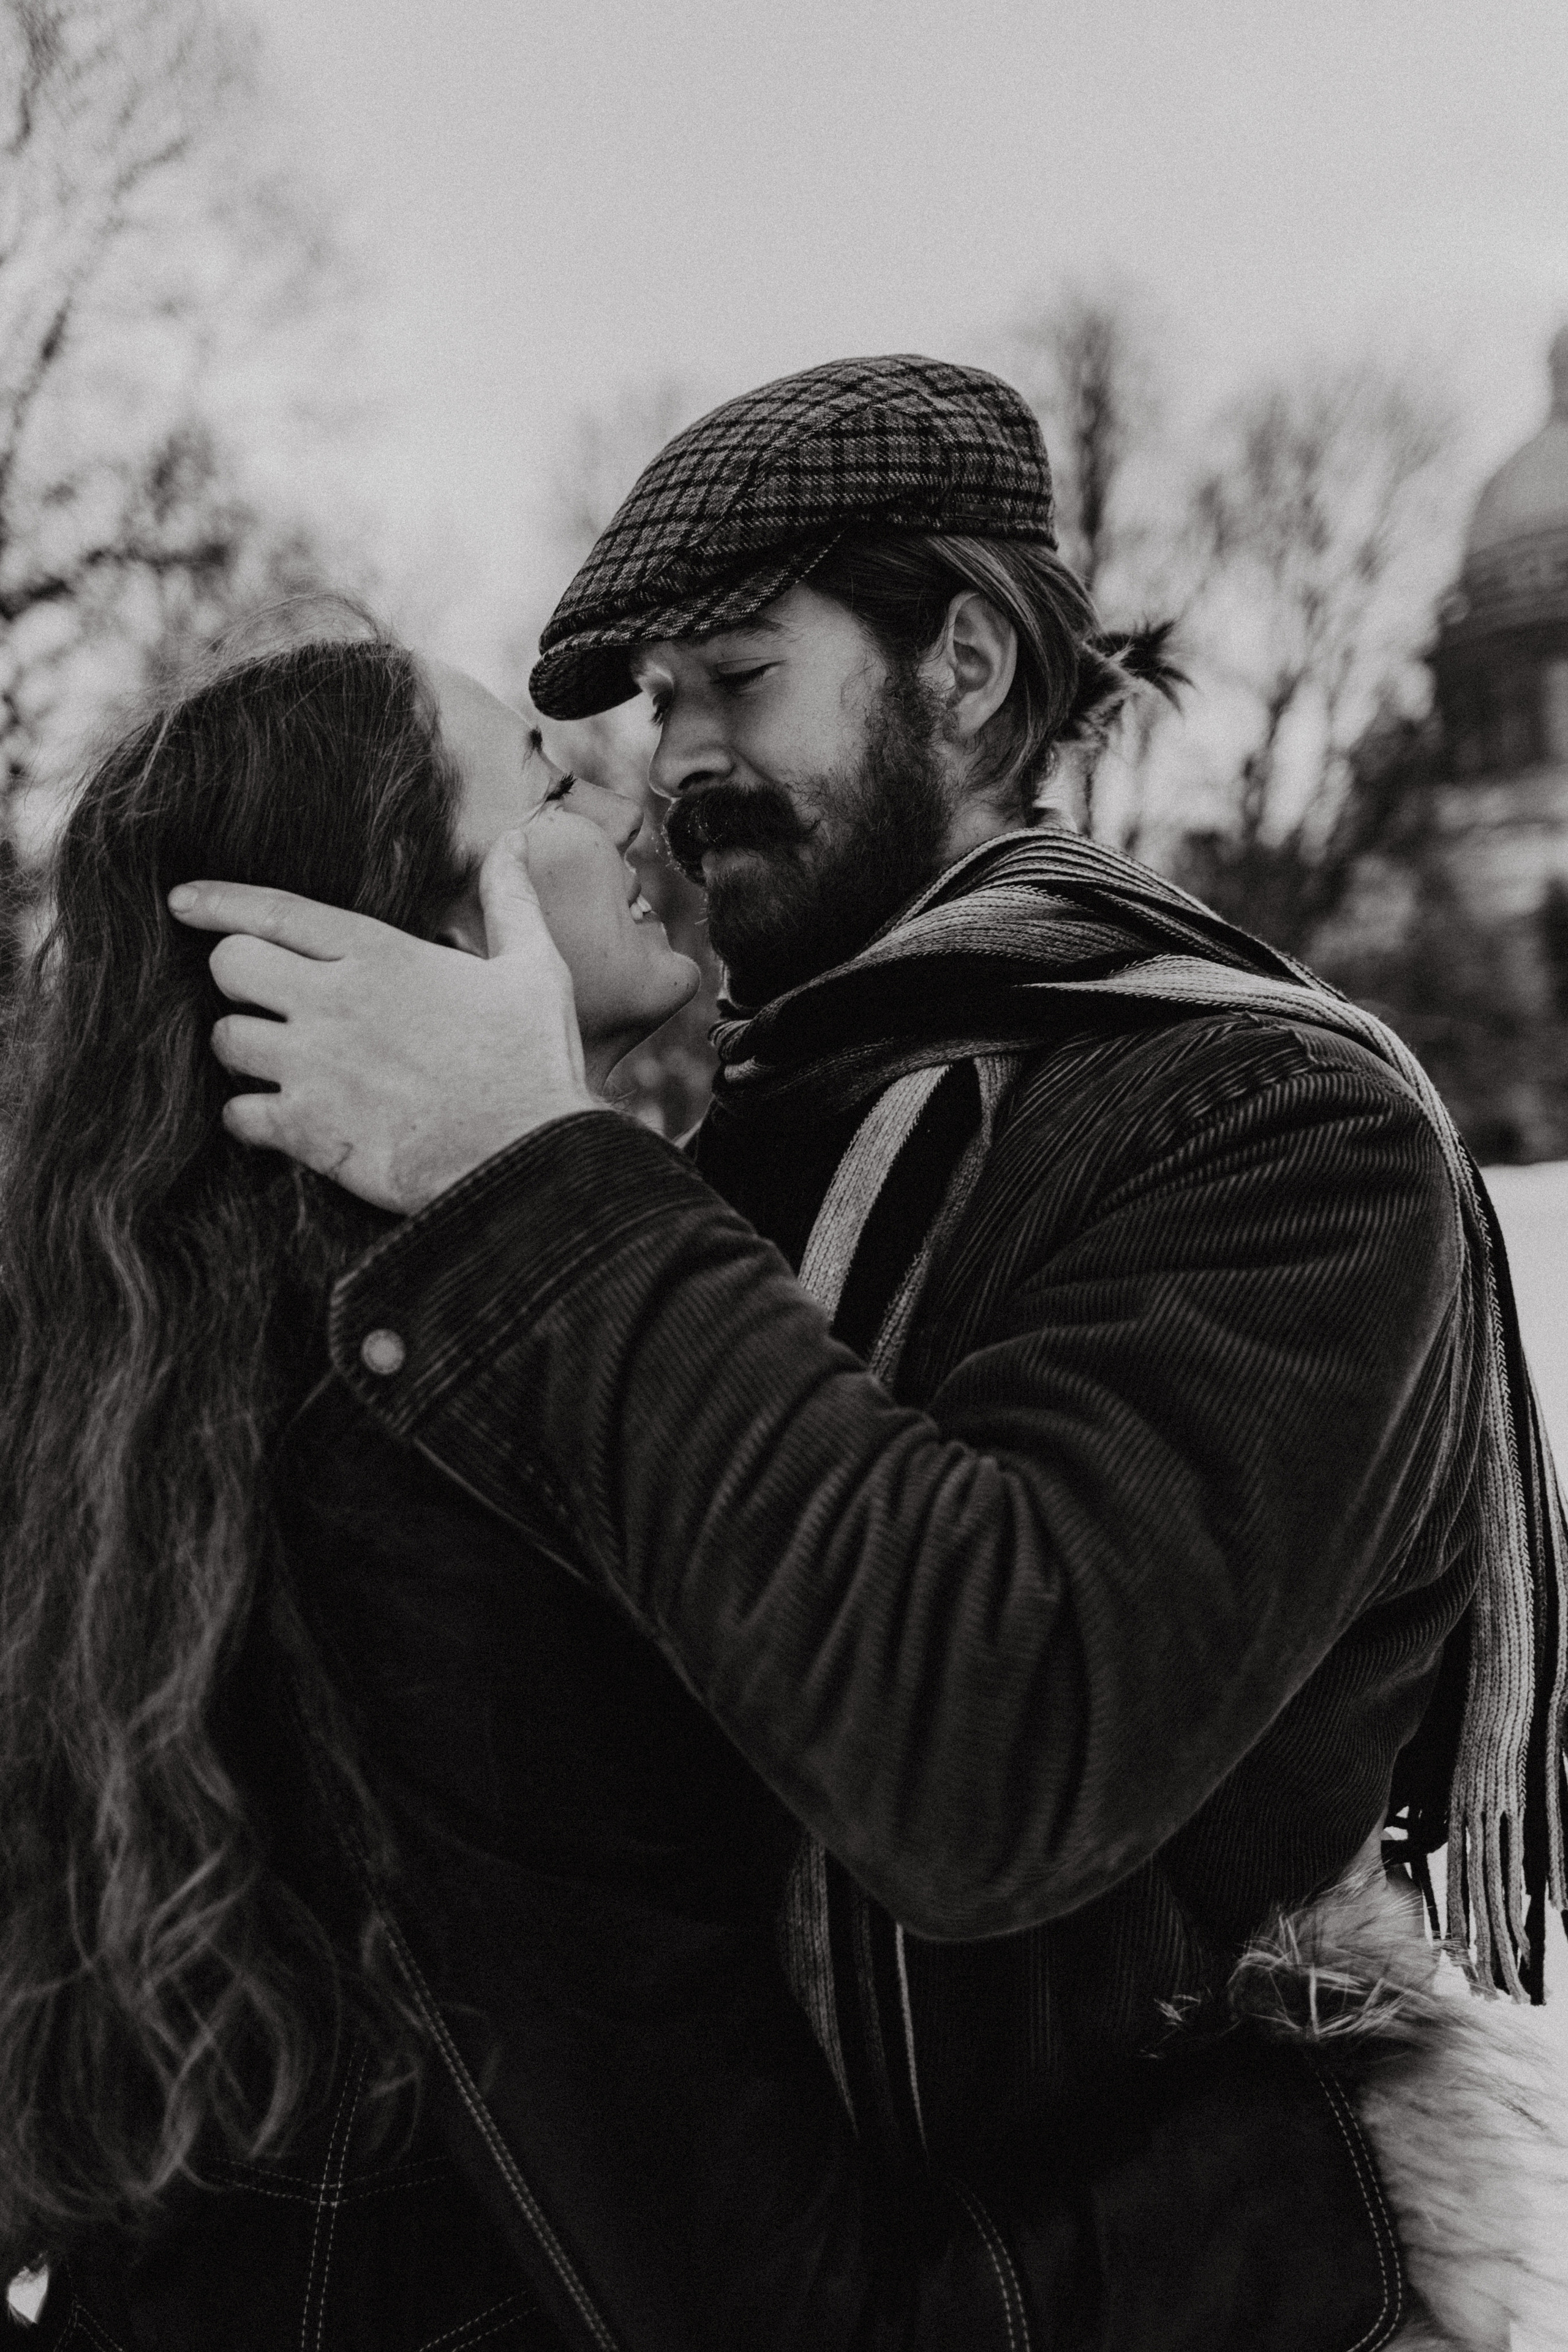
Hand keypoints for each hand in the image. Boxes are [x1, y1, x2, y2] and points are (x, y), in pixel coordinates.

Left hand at [169, 830, 608, 1212]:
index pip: (274, 911)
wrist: (530, 1160)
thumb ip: (509, 899)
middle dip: (240, 979)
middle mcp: (335, 1002)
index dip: (218, 901)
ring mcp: (315, 1067)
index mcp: (381, 954)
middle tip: (269, 999)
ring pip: (225, 1039)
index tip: (180, 901)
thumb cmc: (533, 1063)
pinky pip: (237, 1114)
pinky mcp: (308, 1129)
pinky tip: (280, 1118)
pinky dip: (250, 1116)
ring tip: (277, 1061)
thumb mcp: (534, 968)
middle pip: (229, 966)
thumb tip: (514, 841)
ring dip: (245, 1048)